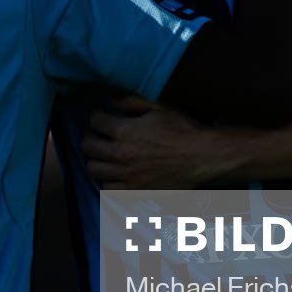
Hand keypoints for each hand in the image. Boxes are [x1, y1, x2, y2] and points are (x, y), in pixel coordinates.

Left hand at [83, 95, 255, 188]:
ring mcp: (127, 174)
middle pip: (87, 146)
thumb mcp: (157, 107)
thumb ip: (131, 101)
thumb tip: (111, 101)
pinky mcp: (136, 190)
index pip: (94, 121)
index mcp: (125, 131)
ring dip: (95, 159)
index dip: (97, 117)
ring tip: (103, 155)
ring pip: (93, 169)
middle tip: (99, 137)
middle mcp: (121, 154)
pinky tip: (114, 174)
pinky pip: (108, 189)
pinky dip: (107, 180)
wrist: (203, 156)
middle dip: (91, 138)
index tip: (103, 118)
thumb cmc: (183, 129)